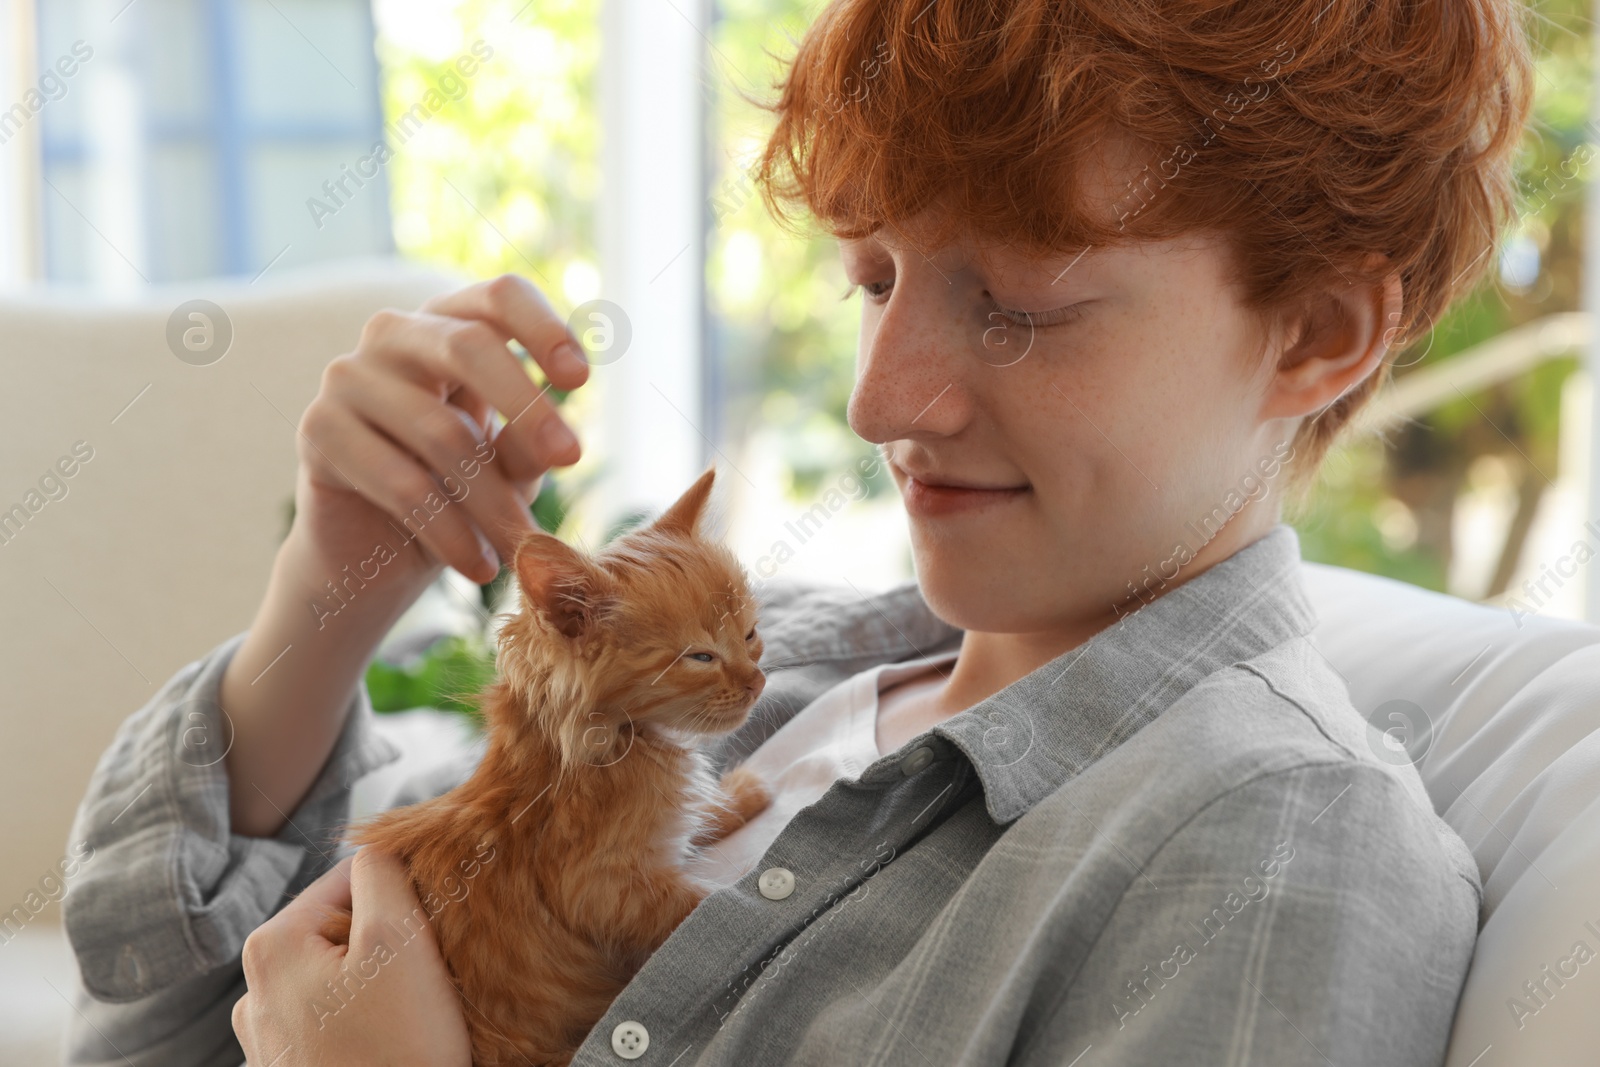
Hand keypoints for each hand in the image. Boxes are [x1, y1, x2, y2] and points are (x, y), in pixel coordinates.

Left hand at [233, 851, 470, 1066]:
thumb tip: (376, 846)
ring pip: (340, 975)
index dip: (400, 896)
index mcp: (271, 944)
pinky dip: (364, 1022)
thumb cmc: (399, 1048)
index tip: (428, 932)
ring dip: (377, 983)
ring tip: (408, 1015)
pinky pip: (334, 1020)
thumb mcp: (399, 939)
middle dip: (386, 941)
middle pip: (342, 927)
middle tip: (421, 977)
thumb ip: (382, 873)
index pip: (350, 878)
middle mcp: (253, 989)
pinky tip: (389, 1043)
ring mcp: (267, 1039)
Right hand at [293, 273, 590, 589]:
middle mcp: (394, 335)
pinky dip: (450, 533)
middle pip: (467, 345)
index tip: (581, 378)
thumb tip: (556, 439)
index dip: (542, 326)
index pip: (497, 295)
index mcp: (450, 324)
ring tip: (526, 547)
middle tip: (571, 458)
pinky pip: (401, 482)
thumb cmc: (457, 495)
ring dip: (493, 501)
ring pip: (441, 432)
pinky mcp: (318, 430)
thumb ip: (529, 441)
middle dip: (527, 405)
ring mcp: (348, 377)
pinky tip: (481, 567)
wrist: (374, 556)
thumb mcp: (509, 466)